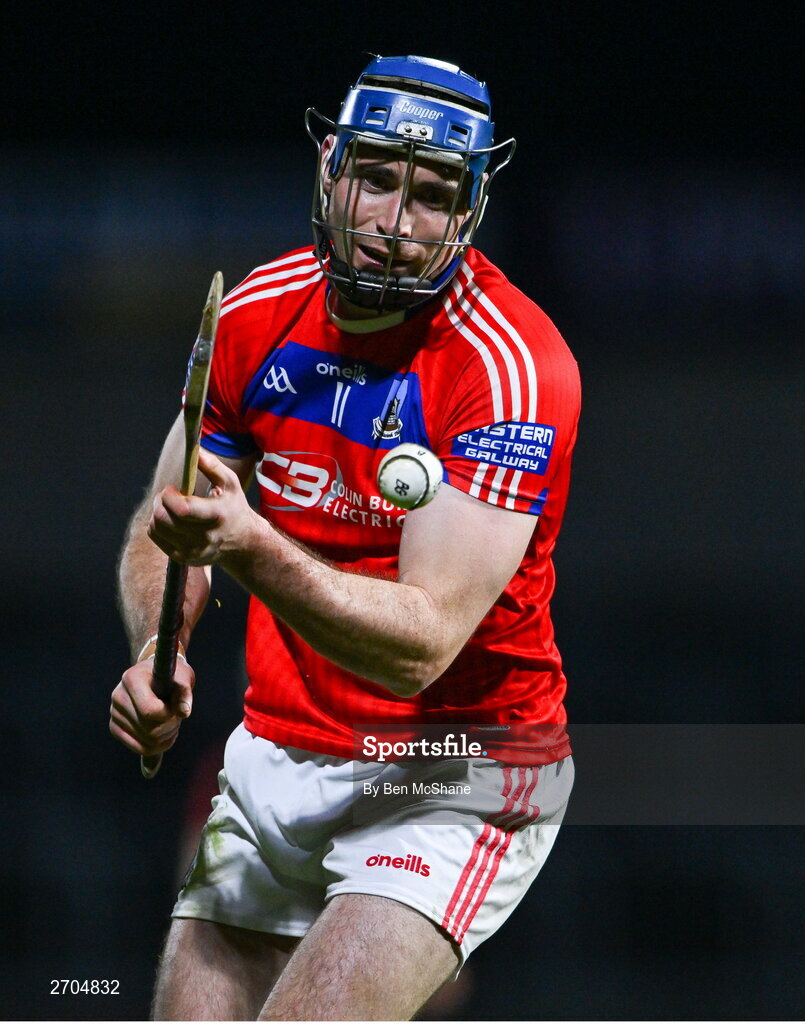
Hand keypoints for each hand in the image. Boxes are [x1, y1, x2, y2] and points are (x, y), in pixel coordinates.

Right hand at [109, 656, 194, 756]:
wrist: (157, 676)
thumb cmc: (172, 675)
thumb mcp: (183, 677)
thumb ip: (184, 694)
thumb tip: (184, 712)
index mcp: (131, 679)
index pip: (150, 710)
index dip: (169, 715)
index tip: (178, 707)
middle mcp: (118, 696)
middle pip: (150, 730)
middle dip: (171, 726)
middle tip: (178, 715)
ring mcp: (114, 713)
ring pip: (147, 742)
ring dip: (166, 736)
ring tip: (172, 721)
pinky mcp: (115, 727)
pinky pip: (140, 748)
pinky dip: (157, 746)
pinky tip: (166, 734)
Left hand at [148, 449, 259, 566]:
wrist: (243, 544)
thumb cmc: (234, 507)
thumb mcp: (230, 484)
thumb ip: (213, 465)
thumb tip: (195, 450)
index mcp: (217, 516)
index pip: (182, 510)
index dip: (168, 496)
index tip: (172, 488)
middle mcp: (204, 537)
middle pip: (164, 518)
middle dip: (159, 501)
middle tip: (167, 495)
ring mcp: (192, 550)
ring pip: (156, 528)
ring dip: (157, 512)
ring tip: (168, 506)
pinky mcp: (183, 558)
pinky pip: (156, 537)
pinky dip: (156, 525)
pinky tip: (169, 519)